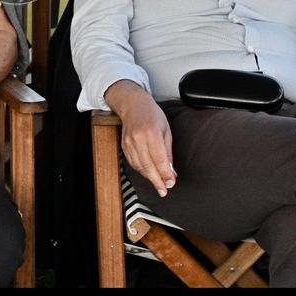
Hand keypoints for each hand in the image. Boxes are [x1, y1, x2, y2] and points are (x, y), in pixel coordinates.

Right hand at [106, 81, 175, 196]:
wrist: (133, 105)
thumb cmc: (152, 115)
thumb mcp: (166, 130)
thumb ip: (168, 152)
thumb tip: (171, 170)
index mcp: (152, 133)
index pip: (159, 159)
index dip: (165, 174)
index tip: (171, 182)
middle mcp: (138, 138)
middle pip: (148, 166)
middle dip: (157, 181)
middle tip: (163, 190)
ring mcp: (129, 142)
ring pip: (139, 166)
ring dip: (149, 177)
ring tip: (157, 183)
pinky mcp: (124, 145)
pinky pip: (132, 162)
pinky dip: (141, 170)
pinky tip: (148, 173)